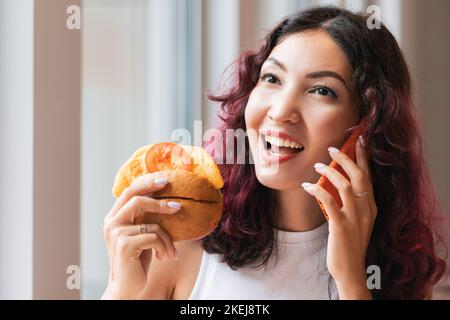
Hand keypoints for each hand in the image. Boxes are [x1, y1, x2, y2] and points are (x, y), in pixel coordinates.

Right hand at [102, 172, 179, 298]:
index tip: (165, 181)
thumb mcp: (141, 234)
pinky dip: (164, 247)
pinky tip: (164, 257)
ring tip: (171, 252)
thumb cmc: (138, 260)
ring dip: (167, 239)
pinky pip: (154, 237)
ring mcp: (116, 233)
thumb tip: (167, 197)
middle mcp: (111, 222)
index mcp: (114, 217)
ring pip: (152, 224)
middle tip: (178, 206)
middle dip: (160, 201)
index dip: (147, 183)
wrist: (128, 287)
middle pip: (137, 199)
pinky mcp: (124, 244)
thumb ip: (145, 217)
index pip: (129, 191)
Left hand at [301, 135, 376, 298]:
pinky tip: (307, 186)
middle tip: (334, 148)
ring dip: (330, 172)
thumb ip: (352, 203)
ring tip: (318, 164)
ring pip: (345, 186)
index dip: (364, 158)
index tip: (359, 141)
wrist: (351, 270)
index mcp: (371, 207)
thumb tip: (338, 183)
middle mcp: (366, 210)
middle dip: (347, 159)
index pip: (369, 177)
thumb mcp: (357, 221)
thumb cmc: (350, 244)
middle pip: (360, 177)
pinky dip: (318, 190)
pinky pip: (328, 202)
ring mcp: (355, 218)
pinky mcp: (341, 227)